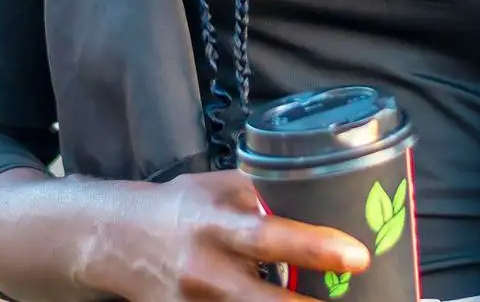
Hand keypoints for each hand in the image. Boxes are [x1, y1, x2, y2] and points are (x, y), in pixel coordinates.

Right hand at [83, 171, 371, 300]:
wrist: (115, 241)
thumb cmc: (178, 207)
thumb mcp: (218, 188)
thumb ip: (264, 193)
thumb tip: (323, 192)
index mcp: (214, 225)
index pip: (267, 236)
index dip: (314, 247)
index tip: (358, 256)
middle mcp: (206, 272)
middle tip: (364, 301)